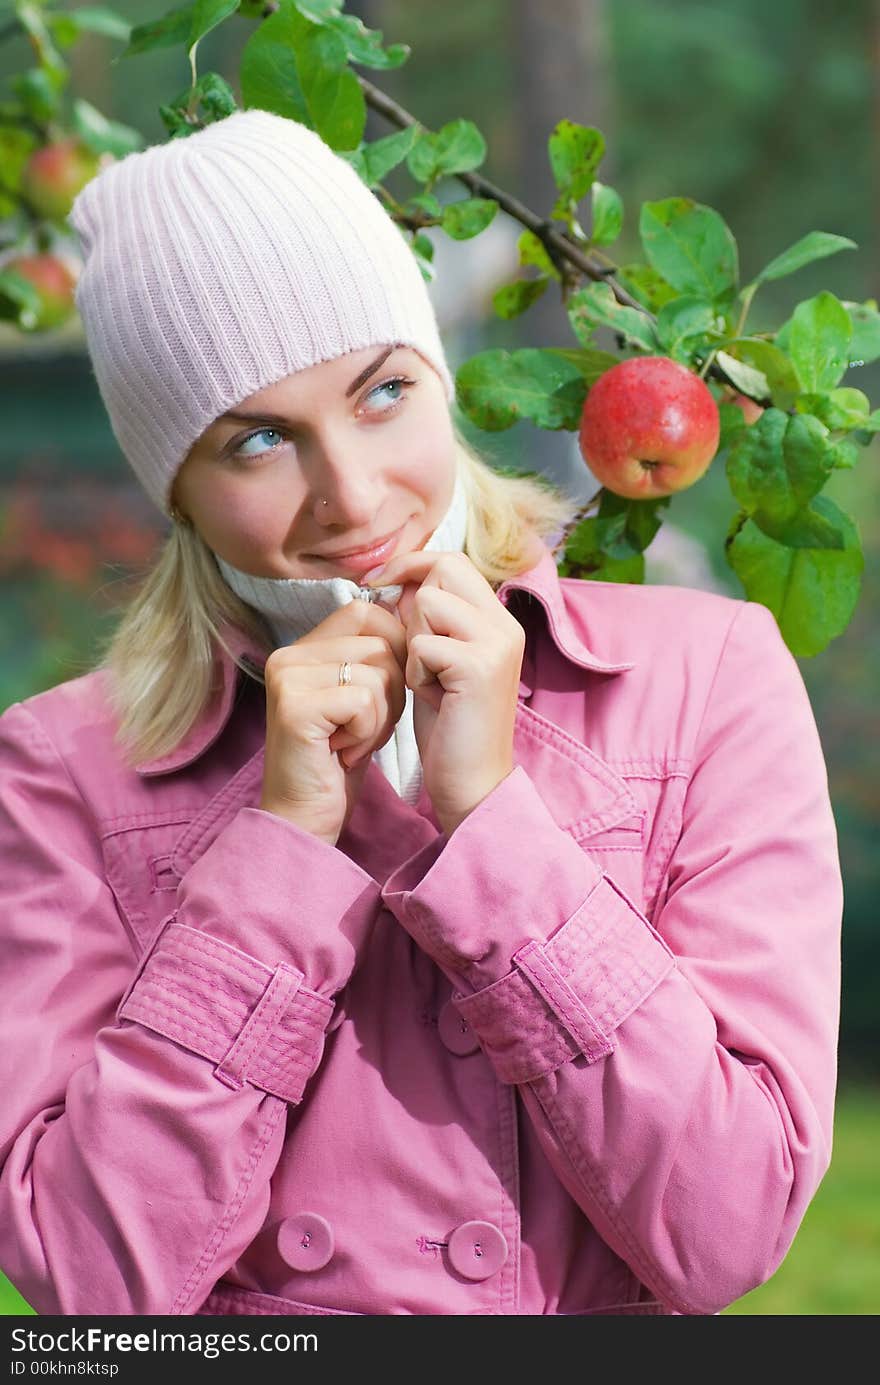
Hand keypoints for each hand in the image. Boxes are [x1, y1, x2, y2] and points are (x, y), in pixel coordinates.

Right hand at [259, 599, 406, 844]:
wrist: (307, 817)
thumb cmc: (340, 759)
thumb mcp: (362, 698)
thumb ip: (375, 657)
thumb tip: (416, 619)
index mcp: (303, 646)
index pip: (367, 612)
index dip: (395, 650)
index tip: (381, 697)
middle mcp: (289, 654)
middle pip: (380, 643)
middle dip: (391, 691)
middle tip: (364, 727)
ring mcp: (288, 678)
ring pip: (377, 672)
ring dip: (381, 716)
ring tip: (352, 741)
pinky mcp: (295, 706)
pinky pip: (364, 700)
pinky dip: (369, 732)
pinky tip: (345, 752)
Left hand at [364, 551, 524, 834]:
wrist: (472, 782)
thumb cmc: (450, 726)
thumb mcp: (438, 661)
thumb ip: (428, 621)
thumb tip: (399, 583)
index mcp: (499, 620)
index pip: (452, 561)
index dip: (412, 566)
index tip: (381, 585)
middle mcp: (506, 625)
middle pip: (444, 569)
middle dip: (413, 604)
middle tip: (412, 649)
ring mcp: (497, 643)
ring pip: (429, 603)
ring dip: (413, 641)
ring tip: (427, 679)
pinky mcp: (479, 667)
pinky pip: (422, 644)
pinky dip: (415, 671)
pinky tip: (432, 698)